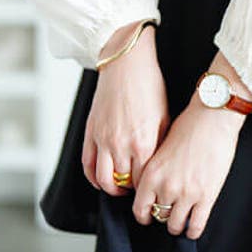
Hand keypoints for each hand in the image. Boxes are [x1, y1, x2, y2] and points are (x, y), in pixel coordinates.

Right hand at [82, 22, 169, 196]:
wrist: (127, 63)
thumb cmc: (150, 85)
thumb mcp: (164, 115)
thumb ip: (160, 144)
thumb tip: (159, 164)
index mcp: (144, 142)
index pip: (145, 180)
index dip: (148, 186)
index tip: (152, 186)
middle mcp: (121, 144)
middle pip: (124, 183)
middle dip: (132, 188)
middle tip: (138, 188)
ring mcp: (103, 139)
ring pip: (103, 180)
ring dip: (111, 188)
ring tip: (120, 187)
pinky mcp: (90, 132)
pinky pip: (87, 165)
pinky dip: (93, 178)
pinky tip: (101, 179)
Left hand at [131, 92, 245, 239]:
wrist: (213, 117)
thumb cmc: (190, 124)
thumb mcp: (162, 146)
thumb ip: (156, 168)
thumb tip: (155, 185)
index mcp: (152, 173)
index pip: (139, 208)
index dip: (144, 214)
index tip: (148, 215)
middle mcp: (166, 186)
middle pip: (159, 217)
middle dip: (163, 216)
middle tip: (169, 212)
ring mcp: (187, 193)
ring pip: (175, 225)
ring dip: (178, 224)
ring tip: (182, 219)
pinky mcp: (207, 196)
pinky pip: (196, 225)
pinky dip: (193, 230)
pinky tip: (193, 227)